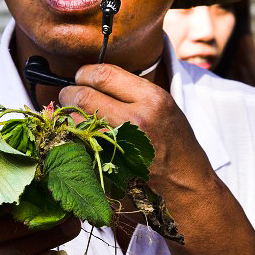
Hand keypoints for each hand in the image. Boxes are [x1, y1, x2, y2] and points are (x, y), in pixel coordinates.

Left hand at [61, 62, 209, 209]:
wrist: (185, 181)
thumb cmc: (174, 141)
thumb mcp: (163, 105)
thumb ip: (131, 90)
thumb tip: (94, 79)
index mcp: (152, 99)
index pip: (104, 75)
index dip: (85, 73)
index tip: (81, 77)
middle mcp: (136, 119)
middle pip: (83, 96)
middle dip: (69, 93)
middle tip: (68, 95)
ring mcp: (120, 144)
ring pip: (76, 120)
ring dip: (69, 115)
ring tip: (74, 114)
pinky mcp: (109, 163)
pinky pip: (80, 143)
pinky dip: (74, 136)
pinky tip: (81, 134)